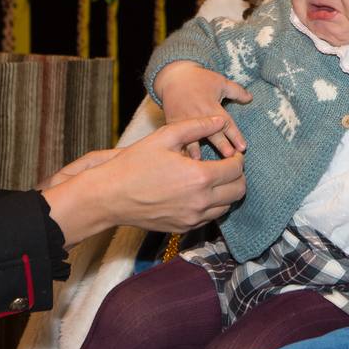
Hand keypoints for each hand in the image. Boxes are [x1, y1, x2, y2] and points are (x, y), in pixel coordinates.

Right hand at [42, 115, 245, 246]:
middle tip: (227, 166)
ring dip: (226, 192)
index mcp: (199, 177)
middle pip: (239, 190)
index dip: (238, 159)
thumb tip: (220, 121)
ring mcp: (193, 218)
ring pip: (227, 207)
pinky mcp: (184, 228)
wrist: (110, 196)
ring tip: (213, 179)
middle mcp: (200, 201)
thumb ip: (197, 126)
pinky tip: (199, 193)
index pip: (236, 169)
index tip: (231, 154)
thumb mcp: (165, 136)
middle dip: (238, 176)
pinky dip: (212, 206)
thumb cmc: (135, 163)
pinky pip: (210, 218)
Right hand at [152, 61, 252, 157]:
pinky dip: (180, 149)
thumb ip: (237, 91)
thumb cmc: (199, 79)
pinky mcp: (173, 124)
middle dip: (221, 144)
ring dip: (198, 150)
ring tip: (201, 163)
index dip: (235, 135)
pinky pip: (176, 138)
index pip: (226, 123)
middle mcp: (199, 115)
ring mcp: (184, 121)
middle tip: (229, 156)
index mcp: (212, 106)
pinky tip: (182, 161)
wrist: (173, 77)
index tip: (243, 147)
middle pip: (212, 133)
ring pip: (192, 138)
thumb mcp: (220, 81)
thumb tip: (251, 98)